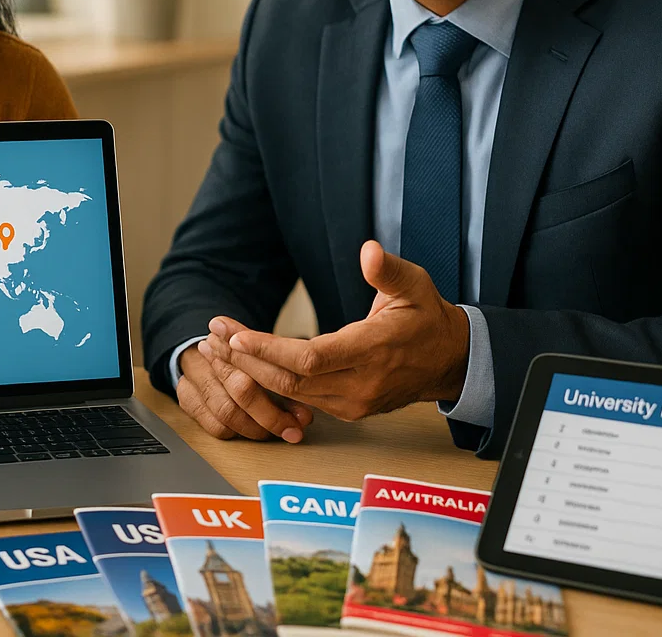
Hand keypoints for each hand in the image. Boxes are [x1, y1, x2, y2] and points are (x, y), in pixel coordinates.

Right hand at [175, 338, 312, 441]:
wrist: (197, 349)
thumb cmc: (236, 353)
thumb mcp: (258, 354)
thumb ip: (279, 372)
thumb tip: (306, 408)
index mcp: (225, 340)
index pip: (254, 364)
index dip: (283, 389)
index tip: (304, 412)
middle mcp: (205, 358)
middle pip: (241, 388)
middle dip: (272, 415)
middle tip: (294, 428)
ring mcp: (192, 378)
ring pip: (226, 412)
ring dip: (258, 428)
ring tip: (278, 433)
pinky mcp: (186, 398)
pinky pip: (214, 426)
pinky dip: (238, 433)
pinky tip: (254, 433)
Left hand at [199, 241, 470, 420]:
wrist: (448, 361)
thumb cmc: (427, 317)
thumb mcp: (415, 284)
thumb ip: (388, 270)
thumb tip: (368, 251)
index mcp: (375, 350)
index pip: (312, 357)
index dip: (271, 349)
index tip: (237, 334)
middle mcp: (361, 383)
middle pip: (291, 379)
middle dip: (247, 359)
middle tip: (212, 337)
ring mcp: (354, 403)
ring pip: (291, 393)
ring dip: (252, 371)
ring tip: (218, 348)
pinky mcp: (348, 410)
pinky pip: (300, 400)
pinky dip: (270, 383)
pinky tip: (245, 364)